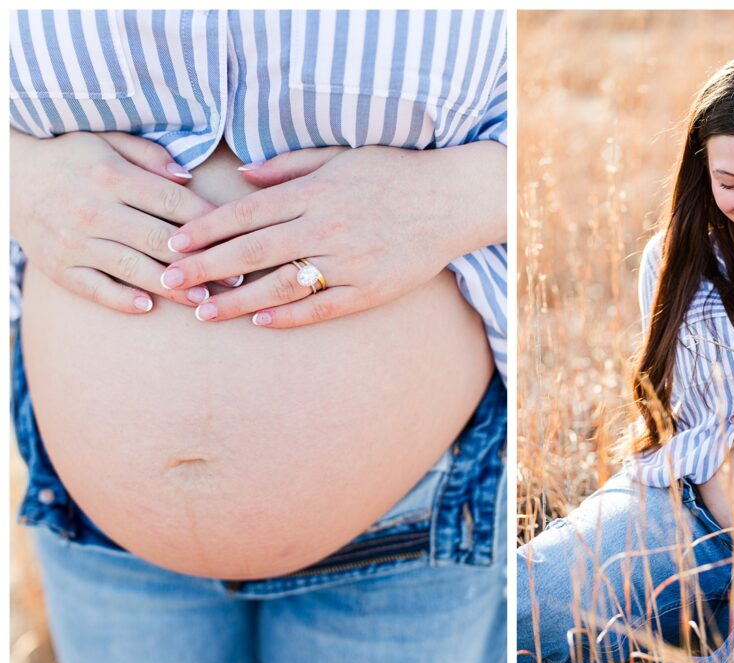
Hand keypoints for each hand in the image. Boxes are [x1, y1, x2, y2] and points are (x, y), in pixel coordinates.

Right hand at [10, 129, 217, 311]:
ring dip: (171, 287)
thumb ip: (150, 156)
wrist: (10, 177)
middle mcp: (92, 210)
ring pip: (132, 268)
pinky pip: (95, 288)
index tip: (236, 237)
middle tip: (234, 277)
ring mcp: (74, 241)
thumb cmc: (73, 160)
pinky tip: (149, 307)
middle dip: (200, 261)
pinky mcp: (58, 267)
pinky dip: (121, 299)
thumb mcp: (107, 142)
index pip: (170, 201)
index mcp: (110, 176)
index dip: (208, 222)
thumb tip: (188, 178)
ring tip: (203, 299)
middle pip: (158, 239)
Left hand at [161, 141, 505, 326]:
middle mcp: (326, 227)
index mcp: (315, 192)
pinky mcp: (369, 289)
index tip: (174, 244)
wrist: (451, 201)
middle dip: (206, 269)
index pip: (246, 213)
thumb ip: (289, 166)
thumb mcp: (340, 157)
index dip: (206, 230)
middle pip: (252, 252)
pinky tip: (260, 323)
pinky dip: (289, 316)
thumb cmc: (394, 174)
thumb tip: (242, 175)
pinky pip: (322, 307)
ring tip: (204, 313)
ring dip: (238, 301)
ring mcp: (348, 262)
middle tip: (169, 283)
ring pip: (281, 285)